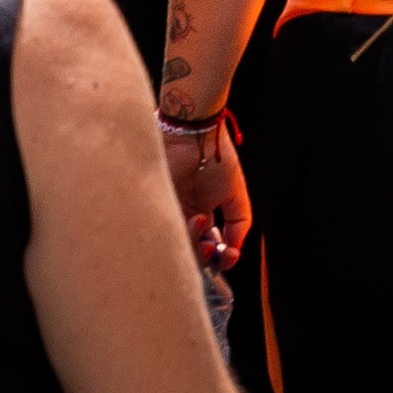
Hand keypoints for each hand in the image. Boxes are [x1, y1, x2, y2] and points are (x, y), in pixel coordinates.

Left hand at [163, 112, 250, 265]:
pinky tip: (198, 219)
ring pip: (179, 245)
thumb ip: (239, 222)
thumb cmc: (216, 158)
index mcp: (201, 211)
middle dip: (207, 257)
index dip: (220, 256)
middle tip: (217, 251)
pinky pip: (165, 235)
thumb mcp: (235, 193)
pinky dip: (185, 234)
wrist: (195, 136)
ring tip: (204, 222)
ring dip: (196, 244)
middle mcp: (183, 216)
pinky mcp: (154, 210)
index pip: (208, 244)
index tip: (231, 255)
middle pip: (192, 251)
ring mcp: (168, 214)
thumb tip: (235, 249)